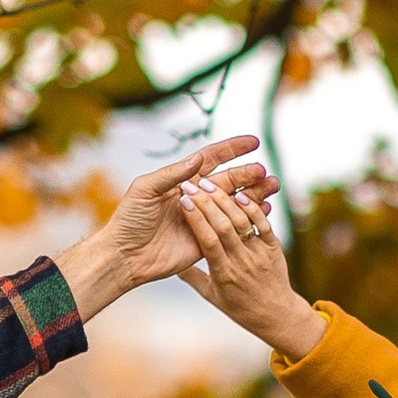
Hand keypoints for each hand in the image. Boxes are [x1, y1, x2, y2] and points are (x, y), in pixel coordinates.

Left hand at [54, 136, 274, 316]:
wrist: (124, 255)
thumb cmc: (129, 220)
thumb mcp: (145, 190)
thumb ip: (171, 174)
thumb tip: (198, 159)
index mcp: (181, 181)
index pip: (211, 159)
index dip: (232, 149)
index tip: (253, 142)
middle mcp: (195, 197)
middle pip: (228, 180)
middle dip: (249, 175)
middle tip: (265, 172)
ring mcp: (202, 218)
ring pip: (234, 202)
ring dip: (254, 194)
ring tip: (273, 187)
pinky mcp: (206, 240)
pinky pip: (232, 227)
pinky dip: (249, 218)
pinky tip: (264, 211)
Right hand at [176, 166, 328, 357]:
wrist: (276, 315)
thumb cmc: (240, 308)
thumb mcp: (212, 296)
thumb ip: (192, 277)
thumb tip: (172, 262)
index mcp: (223, 274)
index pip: (207, 242)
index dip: (195, 219)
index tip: (183, 201)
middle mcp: (242, 262)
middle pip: (223, 227)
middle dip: (206, 202)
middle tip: (192, 184)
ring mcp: (259, 254)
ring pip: (242, 222)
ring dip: (226, 200)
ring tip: (210, 183)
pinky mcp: (274, 248)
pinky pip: (263, 224)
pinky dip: (252, 208)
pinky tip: (239, 193)